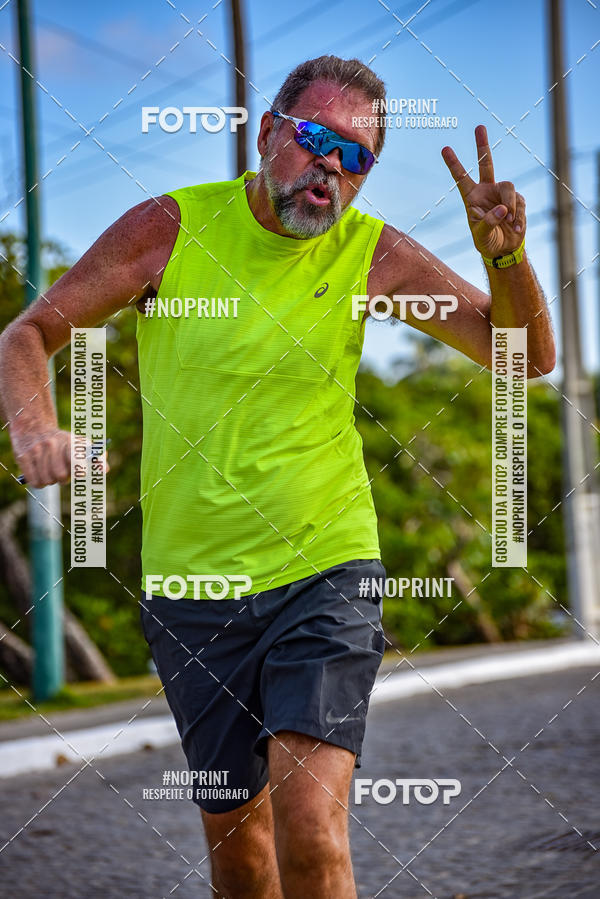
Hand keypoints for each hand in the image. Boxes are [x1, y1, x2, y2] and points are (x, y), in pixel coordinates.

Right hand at [11, 428, 109, 487]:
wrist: (33, 426)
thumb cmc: (63, 441)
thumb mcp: (80, 443)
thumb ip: (96, 457)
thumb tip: (105, 470)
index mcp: (69, 441)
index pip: (76, 460)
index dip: (79, 470)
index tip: (80, 472)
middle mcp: (52, 444)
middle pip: (61, 476)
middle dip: (64, 479)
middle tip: (62, 473)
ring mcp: (36, 450)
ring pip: (47, 481)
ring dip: (50, 481)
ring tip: (50, 471)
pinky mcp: (22, 457)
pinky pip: (35, 482)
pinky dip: (39, 483)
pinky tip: (40, 475)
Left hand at [441, 125, 525, 258]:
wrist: (504, 249)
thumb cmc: (487, 241)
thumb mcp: (481, 235)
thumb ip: (488, 222)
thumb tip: (503, 209)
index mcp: (472, 197)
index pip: (461, 178)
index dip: (454, 164)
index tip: (445, 148)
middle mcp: (487, 190)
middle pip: (486, 164)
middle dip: (482, 146)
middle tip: (479, 127)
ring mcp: (503, 193)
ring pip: (509, 188)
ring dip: (510, 206)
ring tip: (509, 223)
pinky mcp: (518, 200)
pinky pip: (520, 204)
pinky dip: (518, 217)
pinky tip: (515, 228)